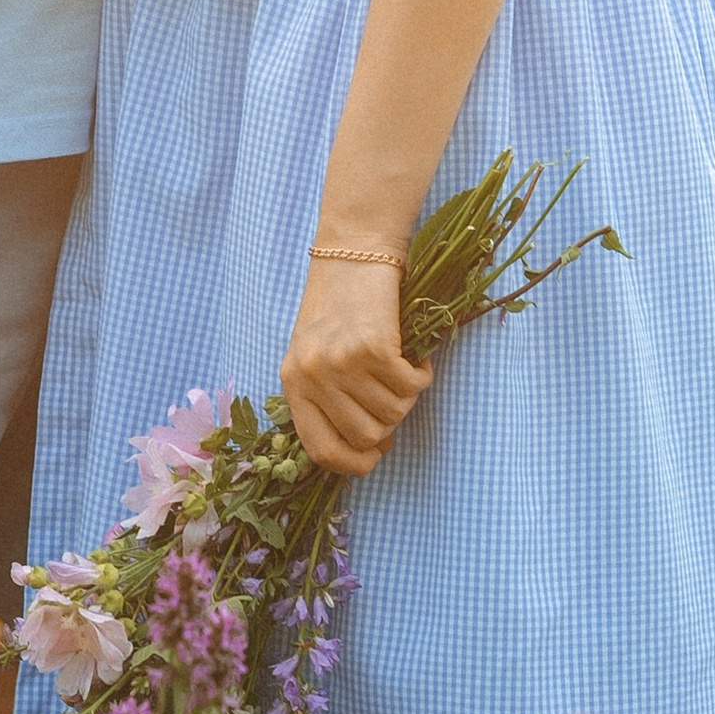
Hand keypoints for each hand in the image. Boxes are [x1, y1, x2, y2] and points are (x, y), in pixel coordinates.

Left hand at [280, 260, 431, 478]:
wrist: (354, 250)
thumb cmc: (339, 305)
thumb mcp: (316, 353)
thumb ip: (328, 397)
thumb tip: (368, 447)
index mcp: (293, 382)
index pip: (320, 450)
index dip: (353, 463)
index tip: (374, 454)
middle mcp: (313, 376)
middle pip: (365, 436)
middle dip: (389, 425)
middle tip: (394, 397)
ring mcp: (342, 362)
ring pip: (393, 413)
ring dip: (407, 397)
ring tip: (403, 370)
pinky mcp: (373, 346)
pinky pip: (411, 387)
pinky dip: (421, 376)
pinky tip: (416, 357)